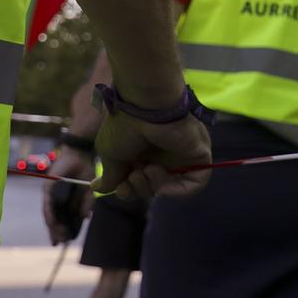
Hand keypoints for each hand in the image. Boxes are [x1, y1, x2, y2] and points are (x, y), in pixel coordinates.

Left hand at [40, 148, 94, 243]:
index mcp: (67, 200)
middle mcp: (57, 198)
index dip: (64, 229)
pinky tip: (52, 223)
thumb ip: (87, 204)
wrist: (81, 154)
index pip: (63, 218)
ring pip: (50, 214)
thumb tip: (86, 219)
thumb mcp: (90, 190)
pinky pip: (47, 204)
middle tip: (60, 242)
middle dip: (57, 232)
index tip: (66, 241)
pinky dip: (49, 214)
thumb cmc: (86, 170)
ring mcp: (51, 194)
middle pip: (54, 219)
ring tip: (58, 236)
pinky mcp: (48, 188)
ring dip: (53, 226)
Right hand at [95, 112, 211, 201]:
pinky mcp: (199, 154)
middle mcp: (161, 152)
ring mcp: (181, 153)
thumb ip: (110, 175)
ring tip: (146, 169)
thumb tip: (99, 189)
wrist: (147, 106)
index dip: (128, 190)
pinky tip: (163, 181)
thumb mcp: (110, 154)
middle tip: (133, 177)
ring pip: (172, 186)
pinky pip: (195, 183)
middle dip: (139, 189)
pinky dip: (179, 189)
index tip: (120, 189)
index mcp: (141, 150)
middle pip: (153, 186)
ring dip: (154, 186)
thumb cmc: (125, 126)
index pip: (137, 180)